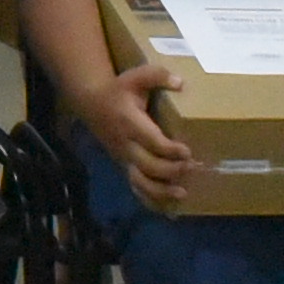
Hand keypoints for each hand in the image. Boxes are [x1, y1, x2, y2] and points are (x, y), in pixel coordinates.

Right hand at [69, 52, 197, 200]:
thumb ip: (157, 76)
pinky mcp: (123, 165)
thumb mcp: (135, 76)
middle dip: (171, 170)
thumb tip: (180, 83)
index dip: (170, 149)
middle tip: (192, 168)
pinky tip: (166, 207)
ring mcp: (123, 158)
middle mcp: (126, 144)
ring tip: (181, 193)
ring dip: (161, 191)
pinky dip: (149, 200)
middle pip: (148, 165)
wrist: (91, 103)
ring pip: (140, 182)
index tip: (187, 151)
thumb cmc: (119, 90)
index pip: (151, 142)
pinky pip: (134, 187)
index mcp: (130, 123)